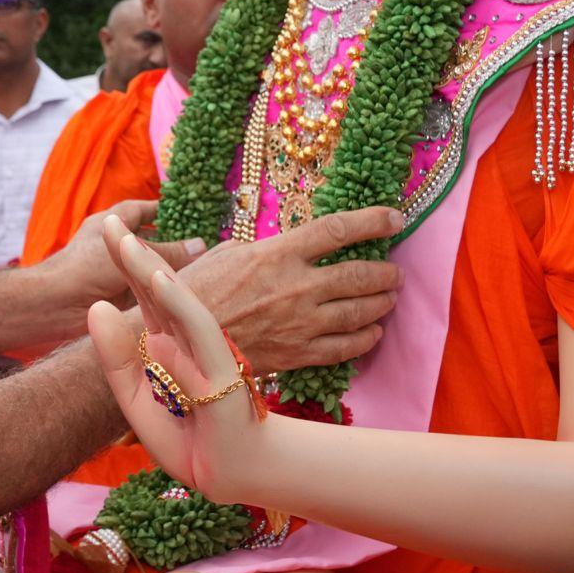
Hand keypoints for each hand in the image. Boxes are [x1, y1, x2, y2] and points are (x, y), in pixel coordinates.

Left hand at [38, 199, 203, 309]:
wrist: (54, 305)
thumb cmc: (86, 269)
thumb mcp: (132, 253)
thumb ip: (168, 251)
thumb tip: (201, 245)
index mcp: (112, 224)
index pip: (142, 209)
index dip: (165, 209)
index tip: (193, 212)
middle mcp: (114, 245)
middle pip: (150, 239)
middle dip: (174, 242)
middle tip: (206, 246)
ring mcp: (115, 271)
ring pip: (149, 266)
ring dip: (170, 269)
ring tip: (205, 270)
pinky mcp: (117, 295)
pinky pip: (145, 288)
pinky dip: (162, 290)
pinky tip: (185, 294)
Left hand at [86, 226, 264, 500]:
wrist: (226, 474)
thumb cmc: (187, 437)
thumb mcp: (135, 399)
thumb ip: (115, 359)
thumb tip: (96, 307)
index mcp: (167, 340)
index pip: (141, 294)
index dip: (123, 261)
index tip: (104, 228)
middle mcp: (186, 337)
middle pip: (156, 287)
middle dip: (133, 252)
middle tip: (109, 220)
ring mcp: (205, 348)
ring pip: (176, 299)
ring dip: (149, 267)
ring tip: (125, 240)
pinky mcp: (222, 366)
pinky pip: (198, 328)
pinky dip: (179, 303)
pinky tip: (159, 279)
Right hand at [174, 208, 401, 376]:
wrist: (178, 346)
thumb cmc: (193, 294)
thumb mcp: (224, 254)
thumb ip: (262, 248)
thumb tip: (280, 245)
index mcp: (277, 253)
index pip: (338, 230)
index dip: (373, 221)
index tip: (395, 218)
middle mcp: (297, 286)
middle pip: (359, 274)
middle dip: (385, 271)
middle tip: (395, 271)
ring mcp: (301, 323)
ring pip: (360, 311)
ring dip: (381, 303)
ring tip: (388, 298)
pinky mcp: (298, 354)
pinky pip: (345, 347)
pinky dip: (365, 338)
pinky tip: (372, 332)